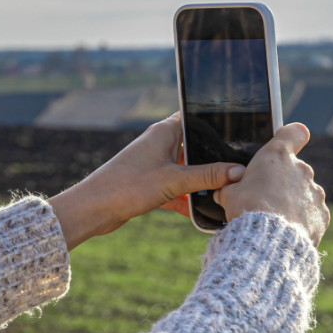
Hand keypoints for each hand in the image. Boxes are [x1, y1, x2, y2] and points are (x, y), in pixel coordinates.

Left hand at [48, 113, 245, 249]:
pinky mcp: (149, 184)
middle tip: (239, 169)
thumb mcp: (175, 180)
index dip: (217, 123)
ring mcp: (154, 165)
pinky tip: (202, 214)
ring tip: (225, 193)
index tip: (239, 134)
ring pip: (185, 170)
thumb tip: (239, 172)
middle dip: (213, 159)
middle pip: (194, 147)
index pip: (196, 117)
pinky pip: (175, 189)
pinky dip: (186, 200)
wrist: (93, 209)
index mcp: (165, 132)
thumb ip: (208, 176)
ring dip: (200, 183)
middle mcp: (159, 144)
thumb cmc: (128, 186)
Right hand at [214, 123, 328, 245]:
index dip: (291, 137)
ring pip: (304, 193)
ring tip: (275, 219)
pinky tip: (287, 230)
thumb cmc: (247, 210)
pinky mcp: (321, 214)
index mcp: (277, 156)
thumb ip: (232, 187)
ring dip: (293, 202)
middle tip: (265, 199)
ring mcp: (315, 192)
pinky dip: (302, 220)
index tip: (286, 146)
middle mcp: (301, 169)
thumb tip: (225, 191)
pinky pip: (312, 214)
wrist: (268, 240)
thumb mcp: (229, 194)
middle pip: (295, 169)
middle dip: (283, 182)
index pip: (294, 133)